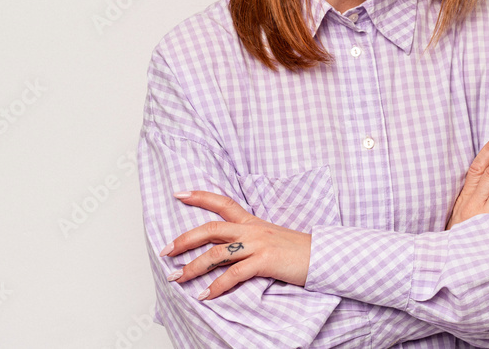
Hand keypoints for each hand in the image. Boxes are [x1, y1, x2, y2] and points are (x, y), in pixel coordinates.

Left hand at [160, 191, 311, 300]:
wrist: (323, 256)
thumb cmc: (298, 251)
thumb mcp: (272, 238)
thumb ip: (251, 240)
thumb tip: (229, 250)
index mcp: (253, 222)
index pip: (223, 203)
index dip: (200, 196)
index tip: (179, 193)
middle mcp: (252, 230)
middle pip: (211, 228)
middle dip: (184, 239)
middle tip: (165, 251)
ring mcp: (258, 244)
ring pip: (217, 253)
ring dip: (193, 267)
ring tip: (177, 278)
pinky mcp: (264, 261)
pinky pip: (234, 274)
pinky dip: (217, 286)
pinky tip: (205, 295)